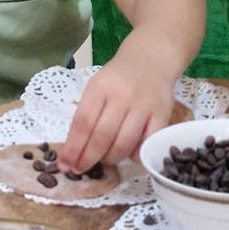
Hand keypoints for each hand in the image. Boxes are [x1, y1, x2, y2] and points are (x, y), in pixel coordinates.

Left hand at [57, 58, 173, 173]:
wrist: (151, 59)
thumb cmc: (118, 78)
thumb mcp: (97, 86)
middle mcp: (122, 95)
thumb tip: (75, 152)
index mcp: (100, 87)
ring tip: (105, 160)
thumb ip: (87, 114)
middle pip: (102, 136)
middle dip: (89, 158)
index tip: (65, 165)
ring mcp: (143, 105)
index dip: (73, 148)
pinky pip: (147, 142)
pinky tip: (130, 155)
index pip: (83, 123)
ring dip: (111, 158)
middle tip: (82, 169)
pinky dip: (137, 155)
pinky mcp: (163, 113)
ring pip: (124, 143)